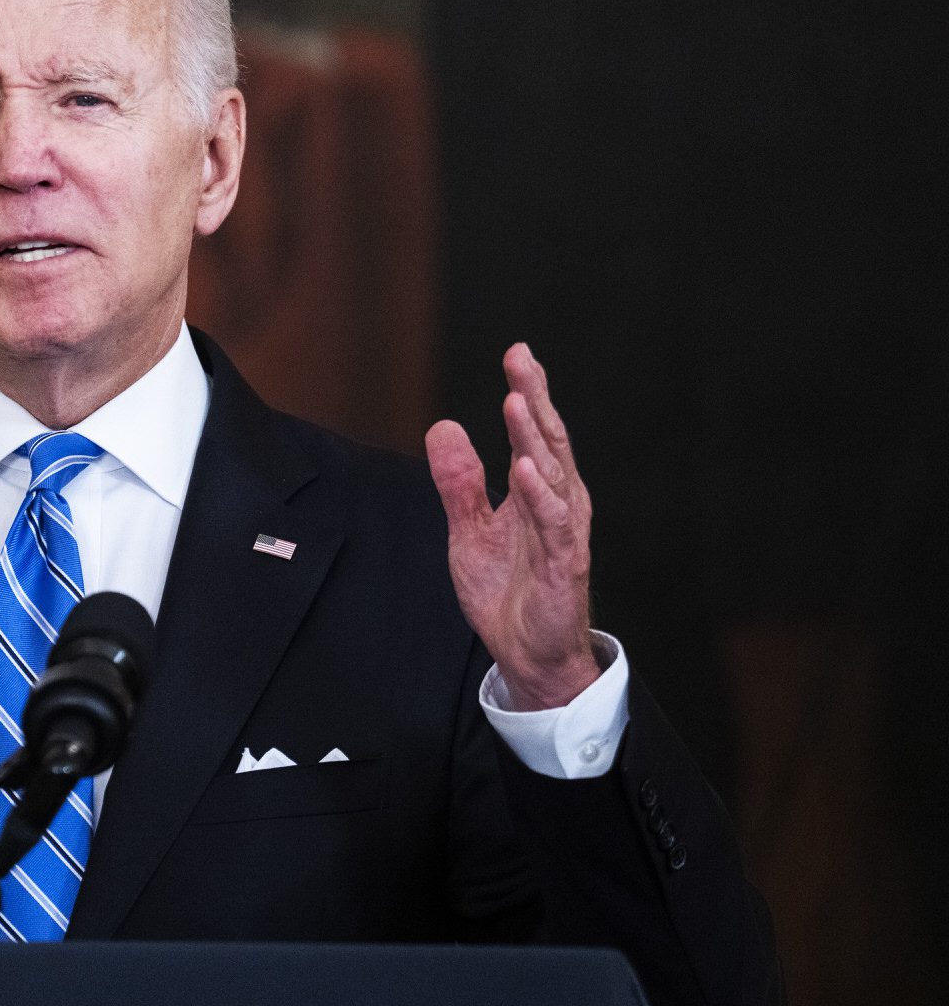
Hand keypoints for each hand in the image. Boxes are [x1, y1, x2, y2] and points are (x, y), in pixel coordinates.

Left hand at [425, 344, 598, 709]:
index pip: (533, 433)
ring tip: (516, 400)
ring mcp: (562, 533)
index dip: (527, 392)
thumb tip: (442, 427)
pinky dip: (539, 496)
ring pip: (550, 475)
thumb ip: (459, 482)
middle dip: (534, 397)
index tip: (516, 352)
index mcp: (538, 492)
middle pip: (547, 441)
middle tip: (521, 358)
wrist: (526, 654)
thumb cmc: (508, 590)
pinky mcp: (562, 565)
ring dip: (533, 438)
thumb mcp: (470, 529)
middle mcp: (557, 504)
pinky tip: (524, 468)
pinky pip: (553, 525)